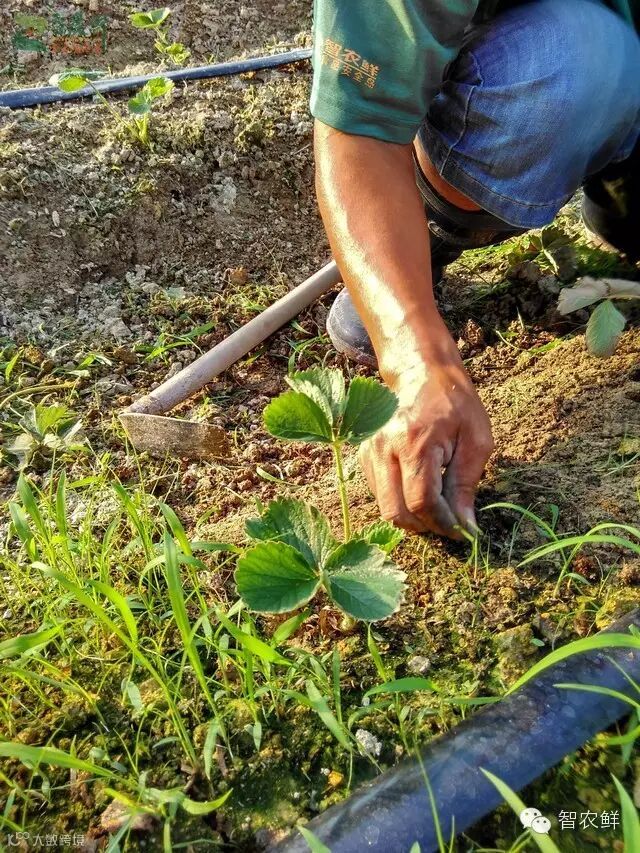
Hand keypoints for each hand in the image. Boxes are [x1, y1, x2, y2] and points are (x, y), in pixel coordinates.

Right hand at [359, 354, 493, 538]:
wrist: (420, 373)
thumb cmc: (455, 404)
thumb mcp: (475, 440)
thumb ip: (466, 485)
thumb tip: (465, 526)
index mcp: (415, 443)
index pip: (422, 502)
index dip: (443, 524)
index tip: (462, 530)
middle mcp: (384, 450)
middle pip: (396, 512)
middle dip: (425, 526)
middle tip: (448, 521)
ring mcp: (370, 453)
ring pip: (386, 508)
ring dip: (412, 517)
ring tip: (436, 503)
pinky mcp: (365, 456)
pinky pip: (380, 495)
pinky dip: (401, 502)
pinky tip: (419, 487)